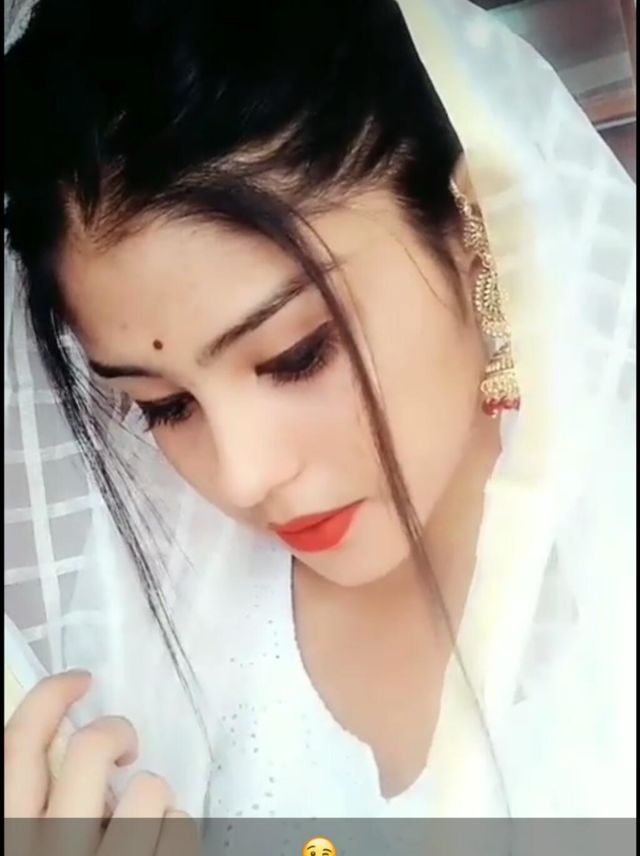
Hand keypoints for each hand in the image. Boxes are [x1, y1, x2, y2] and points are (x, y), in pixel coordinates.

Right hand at [4, 671, 199, 854]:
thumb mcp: (28, 841)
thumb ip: (43, 803)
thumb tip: (68, 757)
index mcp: (12, 829)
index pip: (19, 743)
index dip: (49, 697)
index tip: (79, 680)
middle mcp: (50, 847)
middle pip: (91, 748)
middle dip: (118, 732)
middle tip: (127, 747)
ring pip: (148, 787)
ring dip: (155, 791)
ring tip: (149, 814)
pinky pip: (179, 829)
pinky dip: (177, 828)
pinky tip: (162, 842)